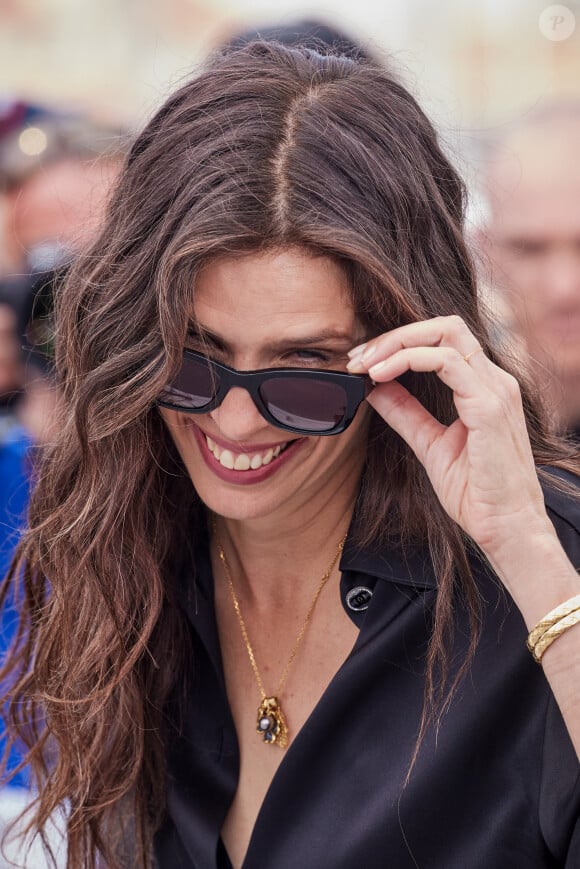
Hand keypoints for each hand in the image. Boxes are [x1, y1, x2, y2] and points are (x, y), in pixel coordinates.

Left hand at [347, 315, 551, 567]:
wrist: (506, 527)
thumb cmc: (478, 492)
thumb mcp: (430, 444)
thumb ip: (406, 413)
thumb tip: (374, 388)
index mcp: (484, 387)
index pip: (442, 340)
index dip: (399, 342)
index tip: (362, 362)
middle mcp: (494, 380)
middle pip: (444, 326)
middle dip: (395, 335)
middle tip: (358, 357)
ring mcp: (495, 389)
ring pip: (445, 334)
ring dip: (396, 344)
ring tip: (365, 366)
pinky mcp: (489, 406)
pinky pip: (446, 362)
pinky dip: (407, 360)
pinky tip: (381, 377)